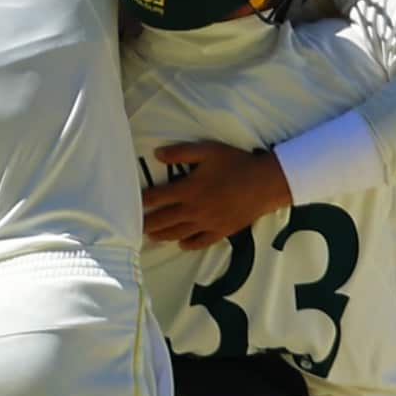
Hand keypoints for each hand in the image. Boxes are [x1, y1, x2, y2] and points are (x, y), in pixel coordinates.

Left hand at [142, 141, 290, 249]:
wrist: (264, 184)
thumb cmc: (235, 163)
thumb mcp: (207, 151)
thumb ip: (180, 152)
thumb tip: (157, 154)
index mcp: (188, 190)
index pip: (157, 198)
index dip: (142, 201)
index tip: (131, 202)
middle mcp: (194, 210)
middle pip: (163, 220)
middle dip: (146, 223)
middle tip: (133, 226)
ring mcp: (207, 224)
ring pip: (178, 234)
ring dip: (162, 235)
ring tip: (151, 235)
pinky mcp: (220, 232)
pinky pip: (199, 242)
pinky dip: (187, 244)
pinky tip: (181, 243)